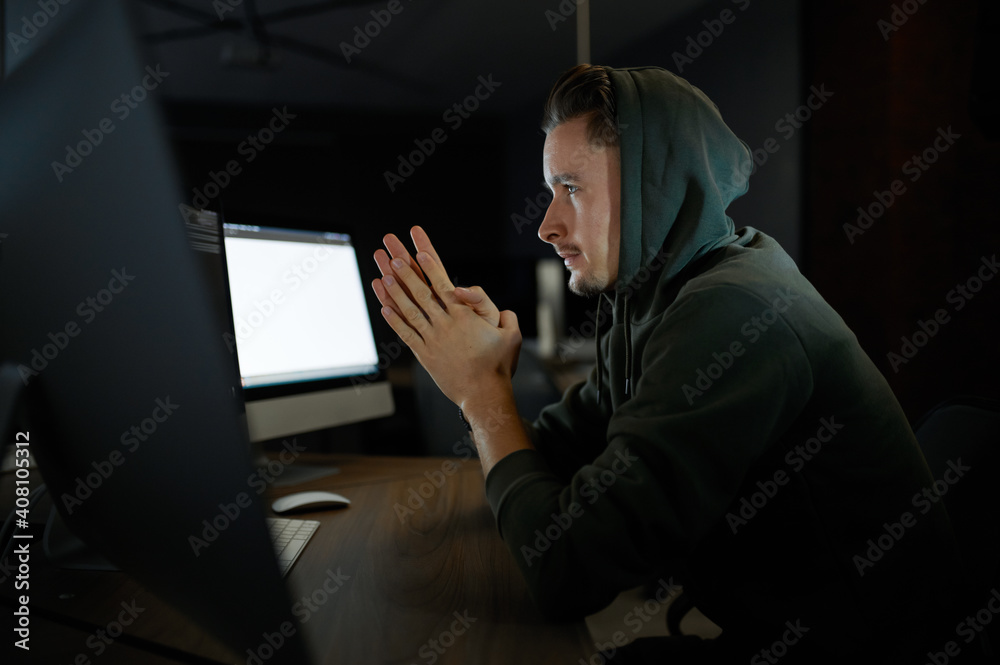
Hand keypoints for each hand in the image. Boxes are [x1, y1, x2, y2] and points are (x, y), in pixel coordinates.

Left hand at [372, 245, 520, 409]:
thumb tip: (506, 310)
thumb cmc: (499, 366)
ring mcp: (433, 340)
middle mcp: (446, 325)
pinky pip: (407, 335)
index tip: (420, 252)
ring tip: (383, 277)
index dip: (431, 267)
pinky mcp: (425, 355)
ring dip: (396, 293)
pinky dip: (395, 321)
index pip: (444, 285)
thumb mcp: (512, 337)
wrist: (484, 394)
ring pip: (411, 311)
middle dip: (407, 273)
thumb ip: (508, 318)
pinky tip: (385, 309)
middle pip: (423, 293)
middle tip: (393, 257)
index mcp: (465, 316)